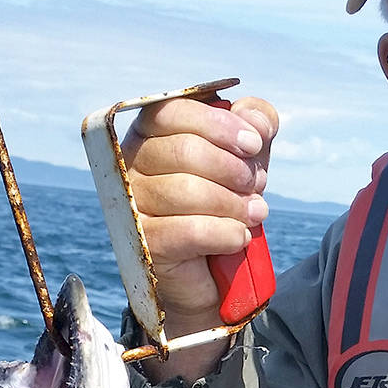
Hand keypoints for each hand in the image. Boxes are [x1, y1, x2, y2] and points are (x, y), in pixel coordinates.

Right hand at [123, 93, 278, 381]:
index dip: (219, 125)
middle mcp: (130, 165)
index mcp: (149, 134)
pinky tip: (241, 236)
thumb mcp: (245, 157)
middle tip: (257, 186)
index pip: (173, 112)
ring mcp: (132, 206)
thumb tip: (257, 119)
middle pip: (184, 151)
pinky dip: (225, 233)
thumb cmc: (223, 203)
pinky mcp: (144, 244)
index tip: (254, 144)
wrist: (212, 276)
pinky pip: (188, 231)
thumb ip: (254, 124)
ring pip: (186, 191)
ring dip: (234, 202)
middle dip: (233, 168)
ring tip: (256, 213)